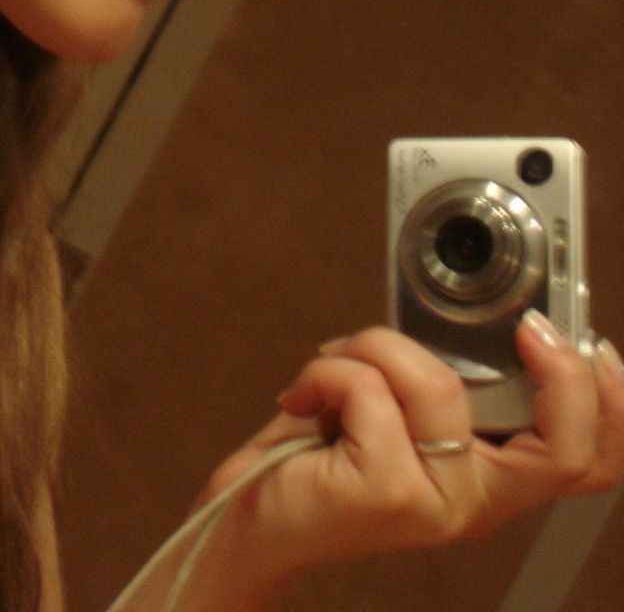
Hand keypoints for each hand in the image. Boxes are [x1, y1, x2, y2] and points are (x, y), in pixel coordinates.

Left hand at [192, 316, 623, 599]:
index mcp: (488, 475)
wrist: (248, 519)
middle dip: (564, 375)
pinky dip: (328, 369)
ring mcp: (436, 503)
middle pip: (566, 450)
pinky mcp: (387, 492)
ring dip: (373, 346)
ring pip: (438, 383)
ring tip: (334, 366)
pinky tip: (303, 395)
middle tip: (528, 329)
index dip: (609, 404)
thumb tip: (472, 317)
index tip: (590, 342)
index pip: (587, 461)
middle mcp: (475, 500)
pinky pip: (369, 389)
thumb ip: (443, 380)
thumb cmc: (318, 452)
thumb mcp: (396, 409)